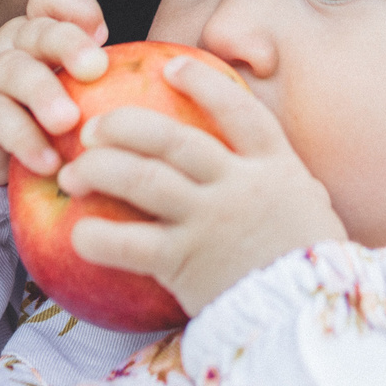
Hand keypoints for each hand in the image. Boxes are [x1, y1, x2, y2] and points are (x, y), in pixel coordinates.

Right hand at [0, 0, 108, 185]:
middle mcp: (19, 45)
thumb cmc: (41, 106)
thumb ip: (111, 75)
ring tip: (66, 122)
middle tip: (94, 67)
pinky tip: (49, 163)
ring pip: (14, 70)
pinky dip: (25, 141)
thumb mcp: (71, 82)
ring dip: (43, 94)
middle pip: (40, 30)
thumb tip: (191, 82)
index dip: (74, 5)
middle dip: (68, 44)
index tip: (101, 30)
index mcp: (45, 30)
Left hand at [56, 53, 344, 313]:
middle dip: (124, 125)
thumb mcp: (309, 208)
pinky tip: (78, 233)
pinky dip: (98, 236)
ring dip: (100, 170)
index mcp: (273, 166)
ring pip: (142, 178)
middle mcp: (238, 185)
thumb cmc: (313, 266)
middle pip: (171, 138)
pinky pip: (129, 242)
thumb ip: (285, 184)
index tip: (171, 66)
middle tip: (92, 130)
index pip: (237, 109)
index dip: (202, 83)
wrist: (311, 320)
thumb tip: (274, 168)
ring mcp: (210, 221)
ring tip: (73, 175)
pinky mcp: (184, 262)